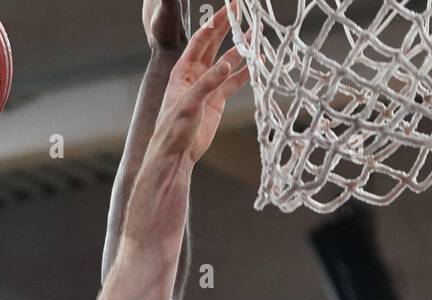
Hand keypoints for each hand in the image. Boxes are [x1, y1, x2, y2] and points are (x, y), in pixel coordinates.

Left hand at [148, 3, 248, 165]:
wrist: (177, 153)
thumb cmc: (174, 128)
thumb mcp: (189, 103)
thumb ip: (207, 83)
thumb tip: (227, 64)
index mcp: (183, 70)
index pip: (200, 40)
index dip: (214, 24)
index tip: (228, 10)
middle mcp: (195, 75)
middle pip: (213, 45)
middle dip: (226, 28)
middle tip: (241, 12)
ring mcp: (207, 87)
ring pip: (226, 62)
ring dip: (239, 50)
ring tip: (254, 37)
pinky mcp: (217, 101)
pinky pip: (233, 82)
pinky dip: (245, 74)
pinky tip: (257, 65)